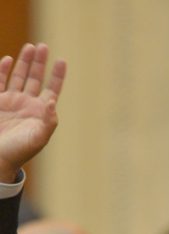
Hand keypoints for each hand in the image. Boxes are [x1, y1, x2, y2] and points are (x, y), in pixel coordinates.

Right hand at [0, 43, 65, 182]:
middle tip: (44, 46)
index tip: (62, 61)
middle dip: (40, 63)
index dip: (57, 76)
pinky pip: (0, 82)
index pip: (52, 89)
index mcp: (41, 113)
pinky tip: (9, 60)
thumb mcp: (39, 138)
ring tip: (30, 47)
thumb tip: (52, 102)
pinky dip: (3, 70)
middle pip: (36, 78)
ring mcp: (11, 102)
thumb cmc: (20, 151)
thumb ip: (48, 121)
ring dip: (25, 62)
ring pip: (20, 77)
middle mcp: (27, 104)